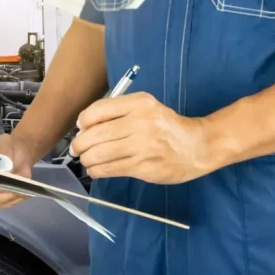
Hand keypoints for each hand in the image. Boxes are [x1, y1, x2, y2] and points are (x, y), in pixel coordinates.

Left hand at [71, 92, 214, 183]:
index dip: (83, 121)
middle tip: (76, 149)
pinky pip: (110, 169)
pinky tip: (96, 169)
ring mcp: (143, 146)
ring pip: (100, 154)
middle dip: (79, 144)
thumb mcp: (145, 108)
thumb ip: (118, 112)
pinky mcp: (144, 167)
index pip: (98, 110)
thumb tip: (84, 127)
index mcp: (140, 104)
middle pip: (95, 135)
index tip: (81, 128)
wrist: (198, 146)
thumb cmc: (166, 126)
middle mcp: (141, 122)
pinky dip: (96, 170)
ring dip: (86, 159)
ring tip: (86, 160)